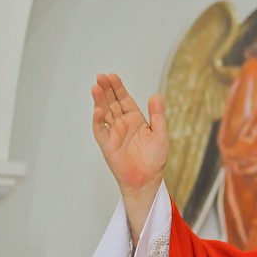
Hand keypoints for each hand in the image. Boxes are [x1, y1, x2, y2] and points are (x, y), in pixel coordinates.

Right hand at [92, 73, 168, 243]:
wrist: (148, 179)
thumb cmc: (154, 159)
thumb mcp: (160, 134)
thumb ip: (158, 115)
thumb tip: (156, 95)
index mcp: (135, 120)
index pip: (124, 100)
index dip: (118, 88)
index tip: (113, 76)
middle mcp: (122, 124)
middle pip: (112, 103)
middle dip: (106, 90)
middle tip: (101, 77)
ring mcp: (113, 133)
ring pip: (104, 113)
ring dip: (99, 101)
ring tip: (96, 87)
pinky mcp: (107, 145)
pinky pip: (101, 131)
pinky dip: (98, 121)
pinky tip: (98, 110)